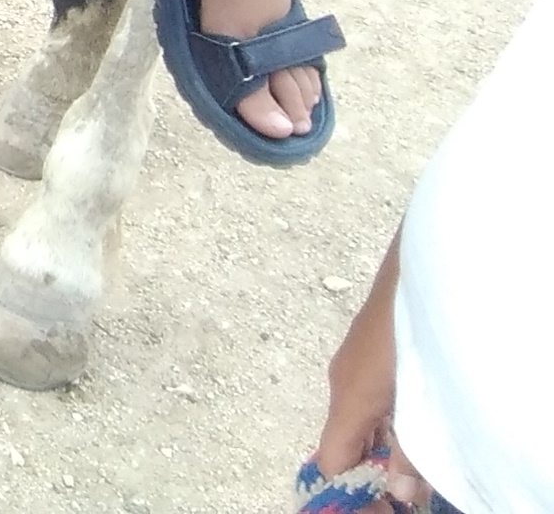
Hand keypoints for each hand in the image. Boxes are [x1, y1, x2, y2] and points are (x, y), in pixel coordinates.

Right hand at [315, 236, 425, 505]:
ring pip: (364, 418)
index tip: (375, 505)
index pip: (331, 460)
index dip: (349, 490)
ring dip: (386, 443)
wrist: (424, 264)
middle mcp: (343, 381)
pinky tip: (418, 420)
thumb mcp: (419, 401)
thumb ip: (409, 452)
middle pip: (347, 441)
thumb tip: (398, 494)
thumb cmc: (416, 329)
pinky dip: (391, 418)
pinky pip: (374, 397)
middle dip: (371, 469)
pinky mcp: (372, 348)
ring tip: (418, 460)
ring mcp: (355, 362)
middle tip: (406, 490)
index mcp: (347, 397)